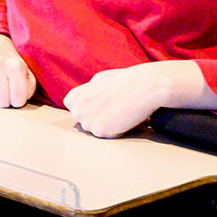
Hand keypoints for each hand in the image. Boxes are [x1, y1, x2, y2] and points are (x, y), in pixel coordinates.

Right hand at [0, 34, 37, 108]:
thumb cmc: (10, 62)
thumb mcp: (26, 72)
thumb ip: (28, 88)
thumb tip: (19, 100)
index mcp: (16, 66)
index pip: (18, 100)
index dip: (17, 101)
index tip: (15, 95)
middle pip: (2, 102)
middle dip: (4, 101)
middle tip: (4, 92)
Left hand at [62, 61, 201, 139]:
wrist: (143, 86)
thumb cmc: (124, 81)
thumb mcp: (97, 81)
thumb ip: (87, 93)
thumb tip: (84, 102)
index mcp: (72, 98)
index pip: (75, 111)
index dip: (90, 108)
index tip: (102, 102)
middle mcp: (76, 111)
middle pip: (85, 123)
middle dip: (97, 118)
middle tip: (114, 108)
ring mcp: (87, 123)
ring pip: (97, 131)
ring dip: (108, 125)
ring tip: (120, 111)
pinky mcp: (101, 131)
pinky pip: (109, 136)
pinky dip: (118, 131)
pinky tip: (125, 118)